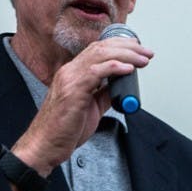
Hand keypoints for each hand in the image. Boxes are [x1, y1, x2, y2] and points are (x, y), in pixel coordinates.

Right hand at [12, 37, 152, 176]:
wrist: (45, 146)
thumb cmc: (62, 129)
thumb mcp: (90, 108)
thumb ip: (103, 94)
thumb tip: (120, 86)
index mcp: (72, 73)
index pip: (98, 49)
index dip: (120, 45)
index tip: (138, 48)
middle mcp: (70, 72)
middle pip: (101, 48)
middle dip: (128, 47)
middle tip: (146, 52)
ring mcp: (69, 80)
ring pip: (100, 55)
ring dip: (126, 55)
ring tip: (143, 59)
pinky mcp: (72, 92)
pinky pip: (95, 72)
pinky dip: (114, 67)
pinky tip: (128, 68)